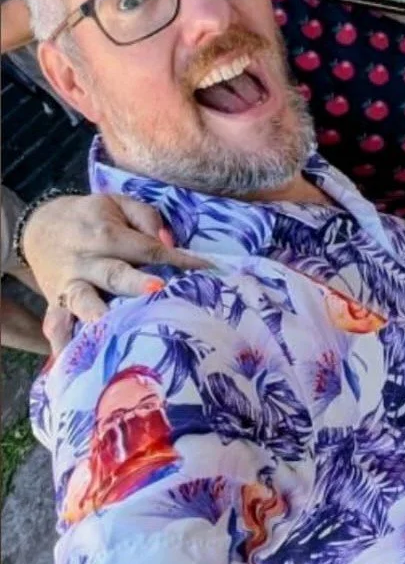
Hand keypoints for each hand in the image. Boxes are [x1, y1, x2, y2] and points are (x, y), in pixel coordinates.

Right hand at [22, 193, 207, 353]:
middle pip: (115, 274)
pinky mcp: (55, 303)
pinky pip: (56, 323)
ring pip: (83, 300)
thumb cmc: (91, 218)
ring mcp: (70, 285)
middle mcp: (88, 260)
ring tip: (110, 328)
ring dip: (97, 314)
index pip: (148, 249)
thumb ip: (146, 217)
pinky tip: (68, 359)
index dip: (177, 260)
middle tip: (158, 292)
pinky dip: (61, 341)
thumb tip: (168, 242)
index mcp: (107, 234)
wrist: (38, 227)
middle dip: (135, 284)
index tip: (207, 272)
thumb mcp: (117, 203)